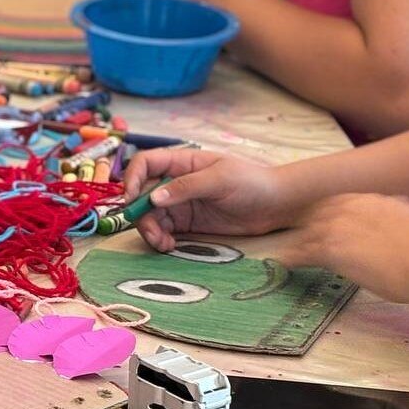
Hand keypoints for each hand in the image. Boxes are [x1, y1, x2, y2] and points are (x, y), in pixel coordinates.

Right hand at [123, 148, 297, 249]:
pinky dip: (160, 239)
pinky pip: (163, 230)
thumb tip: (154, 197)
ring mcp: (181, 203)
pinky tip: (168, 246)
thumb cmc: (253, 182)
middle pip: (142, 194)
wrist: (277, 206)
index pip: (145, 163)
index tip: (131, 199)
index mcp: (183, 162)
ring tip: (162, 244)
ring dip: (149, 230)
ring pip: (150, 215)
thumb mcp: (221, 179)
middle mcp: (176, 182)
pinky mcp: (187, 224)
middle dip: (140, 213)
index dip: (132, 179)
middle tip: (151, 231)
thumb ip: (187, 186)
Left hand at [276, 193, 408, 302]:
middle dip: (308, 223)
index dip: (328, 212)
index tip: (322, 220)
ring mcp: (337, 227)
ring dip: (298, 241)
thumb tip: (394, 206)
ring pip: (309, 233)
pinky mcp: (330, 250)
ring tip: (287, 250)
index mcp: (371, 199)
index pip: (339, 202)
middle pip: (319, 213)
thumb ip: (397, 209)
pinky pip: (303, 253)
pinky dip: (292, 258)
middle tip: (298, 233)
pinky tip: (284, 263)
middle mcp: (351, 207)